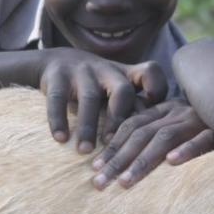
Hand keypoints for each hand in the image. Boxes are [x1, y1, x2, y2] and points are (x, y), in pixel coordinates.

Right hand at [38, 49, 167, 153]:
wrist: (56, 62)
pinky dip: (59, 119)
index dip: (157, 90)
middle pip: (122, 91)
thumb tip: (158, 142)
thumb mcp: (116, 90)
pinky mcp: (57, 77)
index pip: (150, 73)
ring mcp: (82, 72)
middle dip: (120, 119)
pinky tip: (61, 138)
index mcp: (125, 74)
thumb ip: (135, 107)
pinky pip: (58, 98)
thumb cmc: (96, 86)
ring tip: (85, 151)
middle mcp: (107, 71)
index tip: (154, 114)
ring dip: (88, 126)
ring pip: (89, 98)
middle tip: (114, 144)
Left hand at [91, 100, 213, 188]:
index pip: (132, 126)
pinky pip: (205, 139)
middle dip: (117, 160)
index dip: (112, 146)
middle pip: (141, 135)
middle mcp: (179, 113)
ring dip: (142, 161)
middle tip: (99, 184)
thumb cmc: (210, 127)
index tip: (94, 169)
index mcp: (166, 111)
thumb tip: (127, 157)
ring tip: (125, 183)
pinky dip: (188, 149)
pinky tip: (173, 162)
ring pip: (165, 138)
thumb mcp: (181, 126)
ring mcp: (200, 120)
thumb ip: (159, 135)